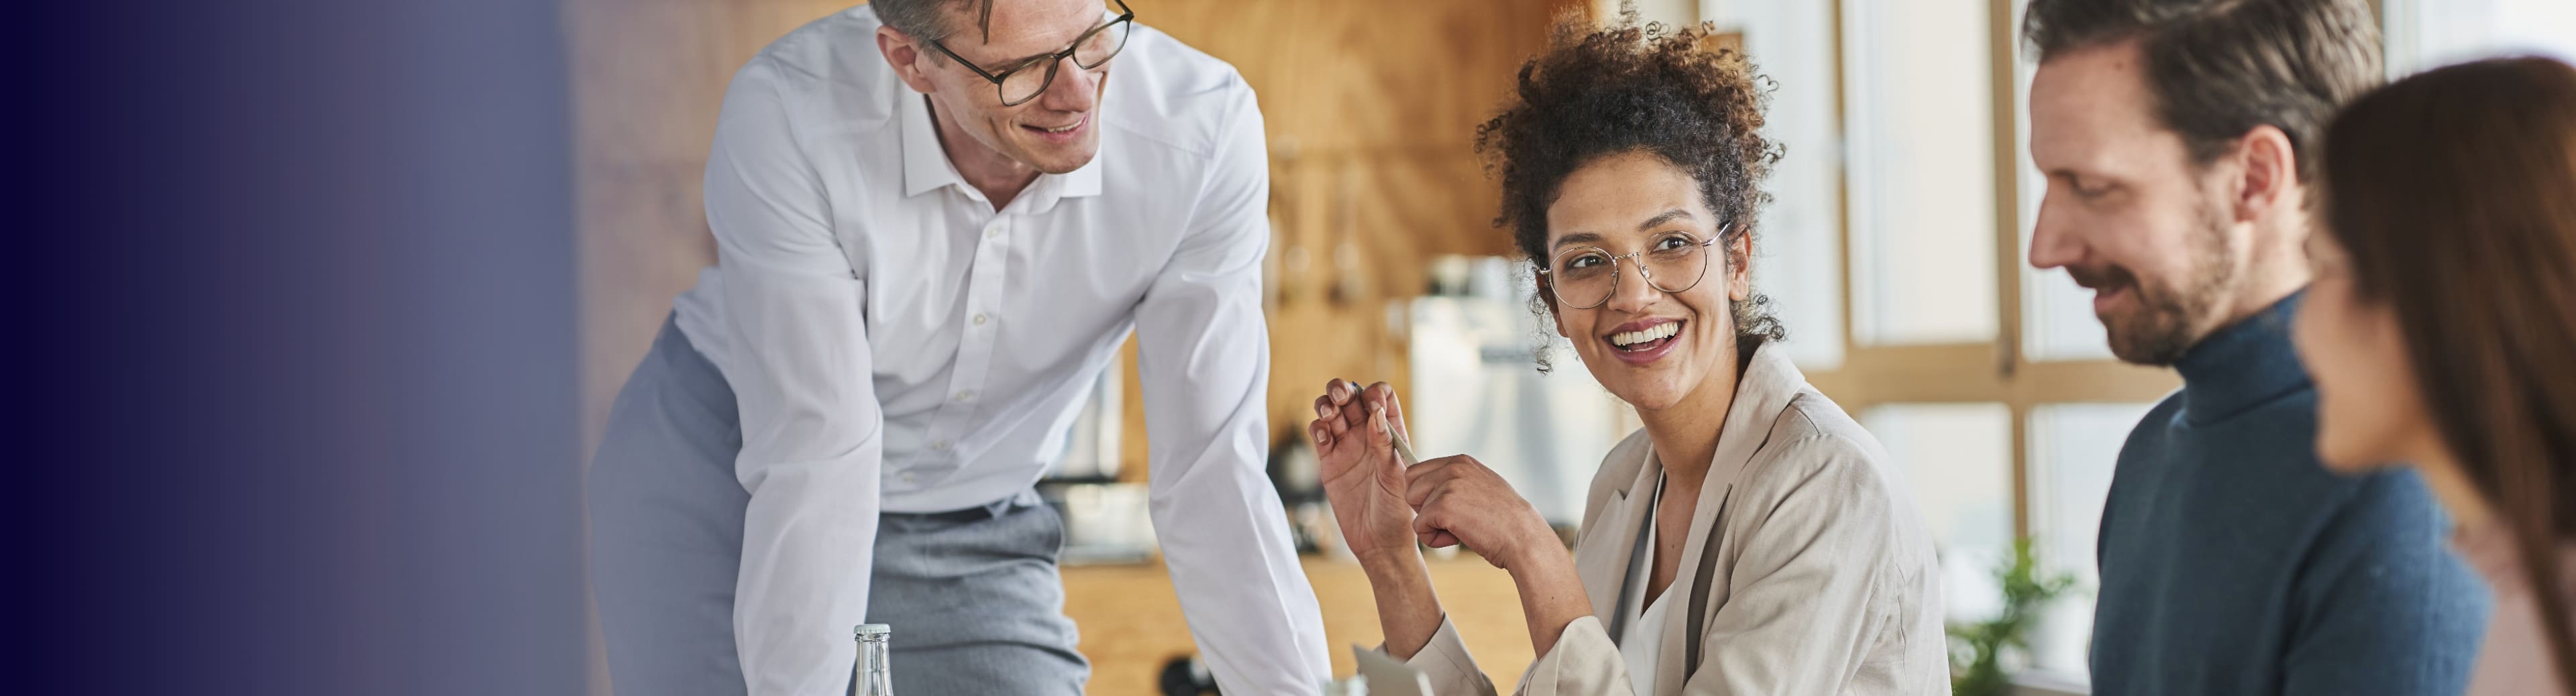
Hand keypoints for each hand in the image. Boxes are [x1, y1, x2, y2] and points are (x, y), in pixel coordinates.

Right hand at [1309, 379, 1414, 568]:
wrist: (1379, 542)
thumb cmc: (1397, 510)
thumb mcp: (1396, 476)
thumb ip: (1385, 444)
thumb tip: (1375, 413)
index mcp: (1390, 433)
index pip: (1382, 397)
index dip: (1374, 394)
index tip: (1371, 405)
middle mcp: (1367, 435)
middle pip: (1351, 398)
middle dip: (1342, 389)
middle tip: (1340, 397)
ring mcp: (1346, 447)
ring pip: (1331, 412)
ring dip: (1326, 404)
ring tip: (1327, 413)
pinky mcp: (1329, 462)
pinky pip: (1319, 436)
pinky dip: (1317, 428)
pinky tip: (1323, 436)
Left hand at [1405, 454, 1552, 569]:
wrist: (1523, 538)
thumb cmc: (1505, 520)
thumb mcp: (1481, 487)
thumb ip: (1457, 481)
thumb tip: (1429, 485)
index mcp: (1460, 461)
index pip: (1417, 471)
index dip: (1425, 494)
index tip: (1446, 508)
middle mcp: (1453, 468)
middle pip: (1410, 486)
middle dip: (1423, 507)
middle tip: (1450, 520)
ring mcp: (1448, 486)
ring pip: (1414, 507)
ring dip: (1430, 524)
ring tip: (1459, 529)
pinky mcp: (1443, 507)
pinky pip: (1419, 527)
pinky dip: (1434, 539)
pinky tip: (1458, 538)